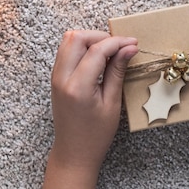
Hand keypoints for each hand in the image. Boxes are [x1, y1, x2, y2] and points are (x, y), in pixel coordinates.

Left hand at [42, 30, 137, 188]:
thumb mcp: (112, 103)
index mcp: (78, 87)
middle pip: (77, 38)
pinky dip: (82, 47)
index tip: (133, 44)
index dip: (117, 43)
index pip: (96, 50)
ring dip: (90, 39)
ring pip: (68, 40)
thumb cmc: (95, 135)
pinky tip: (98, 56)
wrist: (73, 152)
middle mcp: (62, 78)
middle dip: (101, 36)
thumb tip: (129, 49)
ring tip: (110, 50)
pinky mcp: (55, 78)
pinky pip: (65, 51)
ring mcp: (55, 77)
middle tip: (121, 46)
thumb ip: (117, 72)